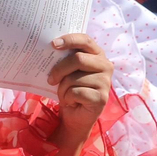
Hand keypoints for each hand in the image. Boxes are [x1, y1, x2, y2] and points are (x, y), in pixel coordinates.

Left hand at [47, 34, 113, 155]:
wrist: (75, 116)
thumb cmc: (71, 90)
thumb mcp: (68, 71)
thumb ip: (65, 59)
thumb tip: (50, 47)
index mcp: (97, 55)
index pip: (85, 40)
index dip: (69, 39)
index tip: (53, 44)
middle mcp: (106, 66)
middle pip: (78, 59)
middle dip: (59, 69)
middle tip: (50, 79)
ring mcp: (106, 82)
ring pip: (74, 78)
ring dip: (62, 88)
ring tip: (65, 94)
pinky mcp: (102, 98)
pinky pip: (75, 92)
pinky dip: (67, 98)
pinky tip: (72, 102)